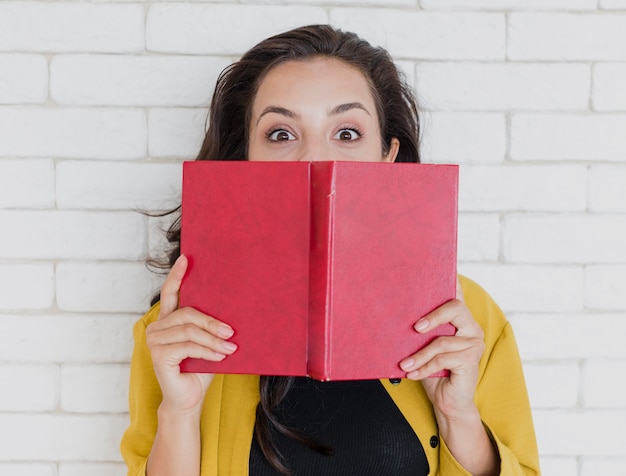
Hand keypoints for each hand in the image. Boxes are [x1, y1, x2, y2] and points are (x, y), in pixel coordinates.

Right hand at [145, 254, 236, 413]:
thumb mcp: (207, 343)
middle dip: (212, 322)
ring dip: (214, 340)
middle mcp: (156, 328)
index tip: (186, 258)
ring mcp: (154, 341)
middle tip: (231, 331)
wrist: (189, 399)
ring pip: (190, 331)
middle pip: (187, 313)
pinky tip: (221, 357)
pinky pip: (188, 346)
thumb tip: (231, 313)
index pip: (170, 292)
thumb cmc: (199, 370)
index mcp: (167, 320)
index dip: (177, 275)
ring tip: (231, 347)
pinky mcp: (159, 355)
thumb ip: (209, 327)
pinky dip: (207, 351)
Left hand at [399, 278, 484, 418]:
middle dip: (433, 315)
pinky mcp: (470, 361)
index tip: (444, 266)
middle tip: (415, 327)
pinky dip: (424, 367)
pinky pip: (442, 360)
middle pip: (454, 308)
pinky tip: (412, 373)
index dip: (452, 279)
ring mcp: (473, 344)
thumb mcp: (424, 347)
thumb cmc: (434, 371)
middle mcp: (471, 327)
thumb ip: (420, 330)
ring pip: (442, 341)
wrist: (448, 402)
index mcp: (459, 319)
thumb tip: (398, 315)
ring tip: (404, 364)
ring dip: (419, 355)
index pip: (457, 294)